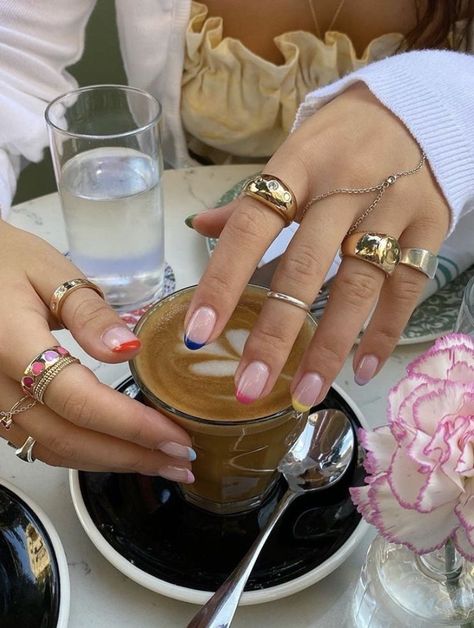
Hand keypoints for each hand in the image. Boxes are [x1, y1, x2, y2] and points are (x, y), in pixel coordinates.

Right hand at [0, 221, 193, 481]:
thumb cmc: (7, 260)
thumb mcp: (51, 271)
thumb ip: (89, 314)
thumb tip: (129, 349)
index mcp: (9, 343)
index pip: (78, 399)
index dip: (131, 425)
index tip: (177, 437)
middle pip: (66, 438)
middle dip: (130, 456)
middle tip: (181, 461)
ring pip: (51, 449)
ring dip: (109, 462)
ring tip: (160, 463)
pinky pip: (38, 442)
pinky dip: (83, 452)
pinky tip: (118, 450)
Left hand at [186, 83, 449, 409]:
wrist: (418, 110)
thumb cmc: (340, 140)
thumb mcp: (293, 156)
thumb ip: (250, 199)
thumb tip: (198, 226)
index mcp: (298, 165)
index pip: (251, 226)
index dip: (223, 281)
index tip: (199, 335)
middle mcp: (344, 187)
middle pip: (307, 267)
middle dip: (276, 332)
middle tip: (251, 386)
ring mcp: (392, 208)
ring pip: (359, 285)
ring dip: (330, 346)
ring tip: (305, 394)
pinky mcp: (430, 226)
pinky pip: (407, 287)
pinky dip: (385, 331)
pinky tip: (363, 370)